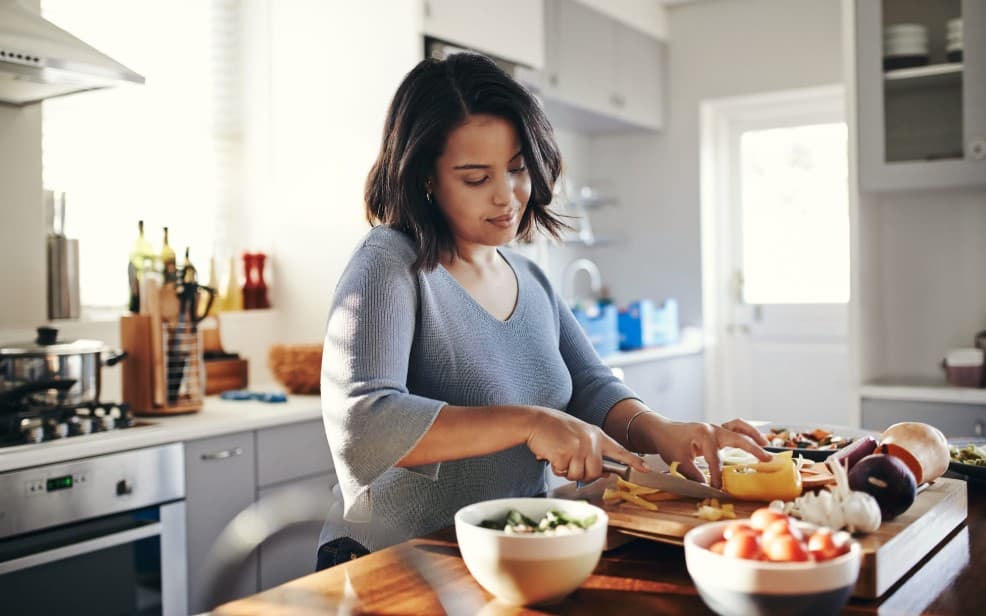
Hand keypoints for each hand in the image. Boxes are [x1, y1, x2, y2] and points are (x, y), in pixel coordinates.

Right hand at [525, 406, 649, 481]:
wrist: (536, 421)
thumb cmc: (556, 429)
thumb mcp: (580, 435)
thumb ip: (594, 451)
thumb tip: (606, 472)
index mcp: (597, 435)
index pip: (620, 450)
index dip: (633, 461)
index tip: (646, 469)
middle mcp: (591, 441)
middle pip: (596, 472)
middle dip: (583, 473)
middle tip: (571, 463)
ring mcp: (578, 448)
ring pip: (580, 475)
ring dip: (568, 471)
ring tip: (561, 456)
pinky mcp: (565, 454)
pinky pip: (564, 472)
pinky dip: (557, 468)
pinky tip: (552, 455)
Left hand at [643, 417, 769, 488]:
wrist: (662, 430)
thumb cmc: (668, 444)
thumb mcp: (678, 461)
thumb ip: (694, 475)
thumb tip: (708, 488)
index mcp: (703, 436)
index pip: (715, 460)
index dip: (717, 477)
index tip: (718, 489)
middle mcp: (712, 429)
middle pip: (737, 438)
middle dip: (753, 449)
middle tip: (766, 460)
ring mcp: (715, 428)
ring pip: (738, 427)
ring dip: (753, 434)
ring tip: (766, 444)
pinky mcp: (716, 430)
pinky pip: (734, 427)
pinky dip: (745, 432)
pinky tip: (755, 440)